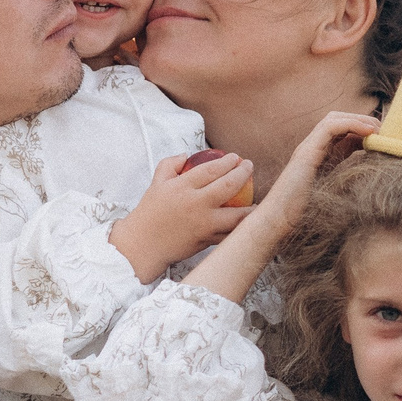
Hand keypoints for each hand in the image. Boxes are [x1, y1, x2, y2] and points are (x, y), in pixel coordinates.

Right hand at [110, 152, 254, 282]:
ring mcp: (203, 224)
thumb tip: (187, 155)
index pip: (210, 169)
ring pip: (236, 215)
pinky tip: (249, 221)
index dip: (227, 162)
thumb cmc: (149, 213)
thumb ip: (169, 164)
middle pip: (228, 186)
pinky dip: (240, 228)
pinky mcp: (207, 241)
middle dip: (243, 173)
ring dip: (252, 207)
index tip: (236, 157)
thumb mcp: (156, 184)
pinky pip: (229, 234)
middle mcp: (195, 205)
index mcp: (182, 188)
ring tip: (259, 200)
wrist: (143, 245)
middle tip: (249, 166)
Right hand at [238, 110, 378, 252]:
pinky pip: (330, 127)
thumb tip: (374, 185)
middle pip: (338, 121)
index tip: (383, 139)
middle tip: (384, 131)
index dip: (363, 131)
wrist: (278, 224)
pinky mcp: (306, 153)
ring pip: (333, 119)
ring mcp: (307, 149)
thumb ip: (347, 185)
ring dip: (359, 119)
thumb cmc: (304, 217)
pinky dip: (351, 124)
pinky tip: (369, 132)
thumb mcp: (334, 196)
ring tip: (378, 129)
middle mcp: (312, 149)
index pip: (342, 134)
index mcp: (319, 158)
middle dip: (362, 121)